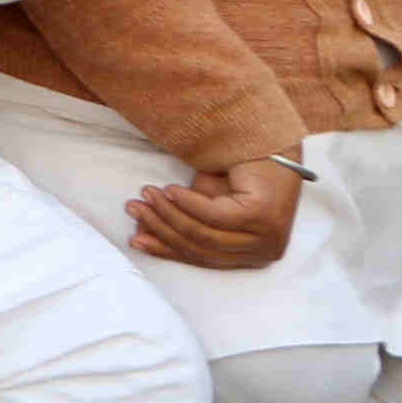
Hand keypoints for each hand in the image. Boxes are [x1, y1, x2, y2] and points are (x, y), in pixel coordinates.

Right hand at [127, 155, 300, 268]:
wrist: (267, 143)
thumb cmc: (238, 174)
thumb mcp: (205, 204)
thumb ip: (181, 220)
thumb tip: (141, 232)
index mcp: (252, 256)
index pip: (202, 259)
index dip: (166, 249)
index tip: (135, 239)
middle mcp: (264, 252)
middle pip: (201, 248)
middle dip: (161, 228)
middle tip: (134, 209)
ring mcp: (267, 236)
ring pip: (204, 234)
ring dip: (169, 214)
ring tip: (146, 194)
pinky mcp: (263, 217)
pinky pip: (214, 216)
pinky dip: (188, 203)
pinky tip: (169, 189)